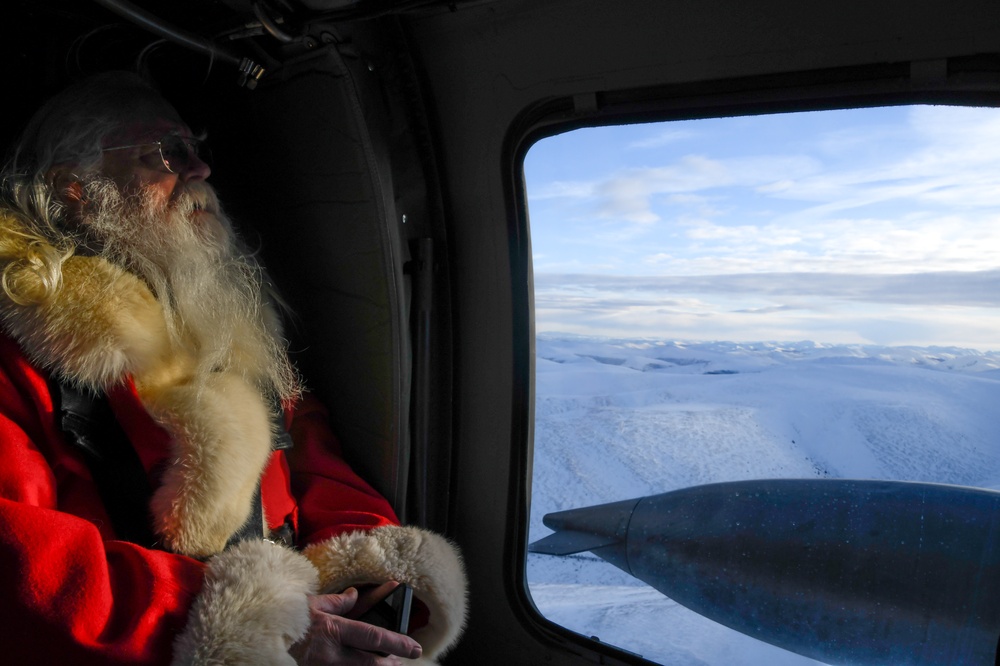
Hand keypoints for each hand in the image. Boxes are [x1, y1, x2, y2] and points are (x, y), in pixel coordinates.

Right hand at [290, 588, 422, 664]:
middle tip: (401, 660)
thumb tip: (354, 594)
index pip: (374, 637)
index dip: (398, 643)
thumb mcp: (311, 604)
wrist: (255, 637)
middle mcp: (330, 653)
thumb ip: (337, 602)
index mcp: (332, 630)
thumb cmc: (283, 617)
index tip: (415, 647)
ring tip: (385, 665)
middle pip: (370, 664)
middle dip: (390, 664)